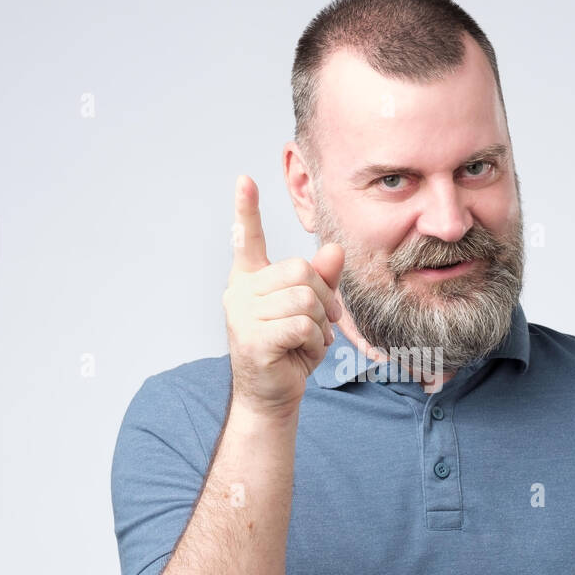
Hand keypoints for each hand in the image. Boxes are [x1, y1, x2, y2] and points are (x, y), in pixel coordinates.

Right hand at [223, 174, 344, 416]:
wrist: (273, 394)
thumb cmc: (290, 349)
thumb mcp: (312, 310)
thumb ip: (323, 279)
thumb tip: (335, 249)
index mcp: (250, 279)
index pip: (247, 238)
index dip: (246, 209)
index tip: (245, 180)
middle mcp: (239, 292)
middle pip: (299, 270)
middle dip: (323, 297)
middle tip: (324, 321)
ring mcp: (241, 315)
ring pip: (304, 299)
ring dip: (319, 323)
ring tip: (310, 340)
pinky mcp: (252, 339)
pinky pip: (301, 325)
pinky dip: (314, 340)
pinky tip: (303, 352)